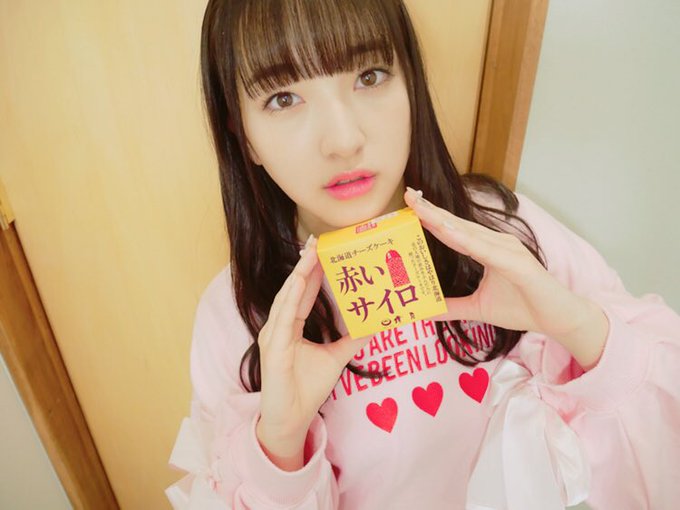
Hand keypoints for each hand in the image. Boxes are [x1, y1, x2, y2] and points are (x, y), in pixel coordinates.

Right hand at [257, 235, 370, 441]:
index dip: (313, 271)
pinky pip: (284, 317)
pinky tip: (300, 280)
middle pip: (294, 289)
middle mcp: (280, 326)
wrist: (291, 418)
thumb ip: (352, 340)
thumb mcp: (336, 358)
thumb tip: (376, 325)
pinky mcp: (274, 346)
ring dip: (299, 273)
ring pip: (288, 297)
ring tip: (310, 253)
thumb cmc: (306, 389)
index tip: (323, 250)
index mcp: (291, 326)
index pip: (304, 292)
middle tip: (316, 240)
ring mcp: (274, 334)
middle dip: (305, 264)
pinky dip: (292, 297)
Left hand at [403, 187, 607, 353]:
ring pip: (468, 233)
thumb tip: (427, 311)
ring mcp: (508, 249)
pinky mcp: (517, 262)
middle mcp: (496, 243)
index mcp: (487, 248)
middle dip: (431, 211)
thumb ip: (452, 307)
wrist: (558, 319)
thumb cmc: (523, 308)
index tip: (410, 206)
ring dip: (443, 220)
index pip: (453, 231)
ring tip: (420, 209)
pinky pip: (486, 250)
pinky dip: (466, 240)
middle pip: (457, 225)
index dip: (431, 218)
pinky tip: (447, 231)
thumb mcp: (478, 309)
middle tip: (408, 196)